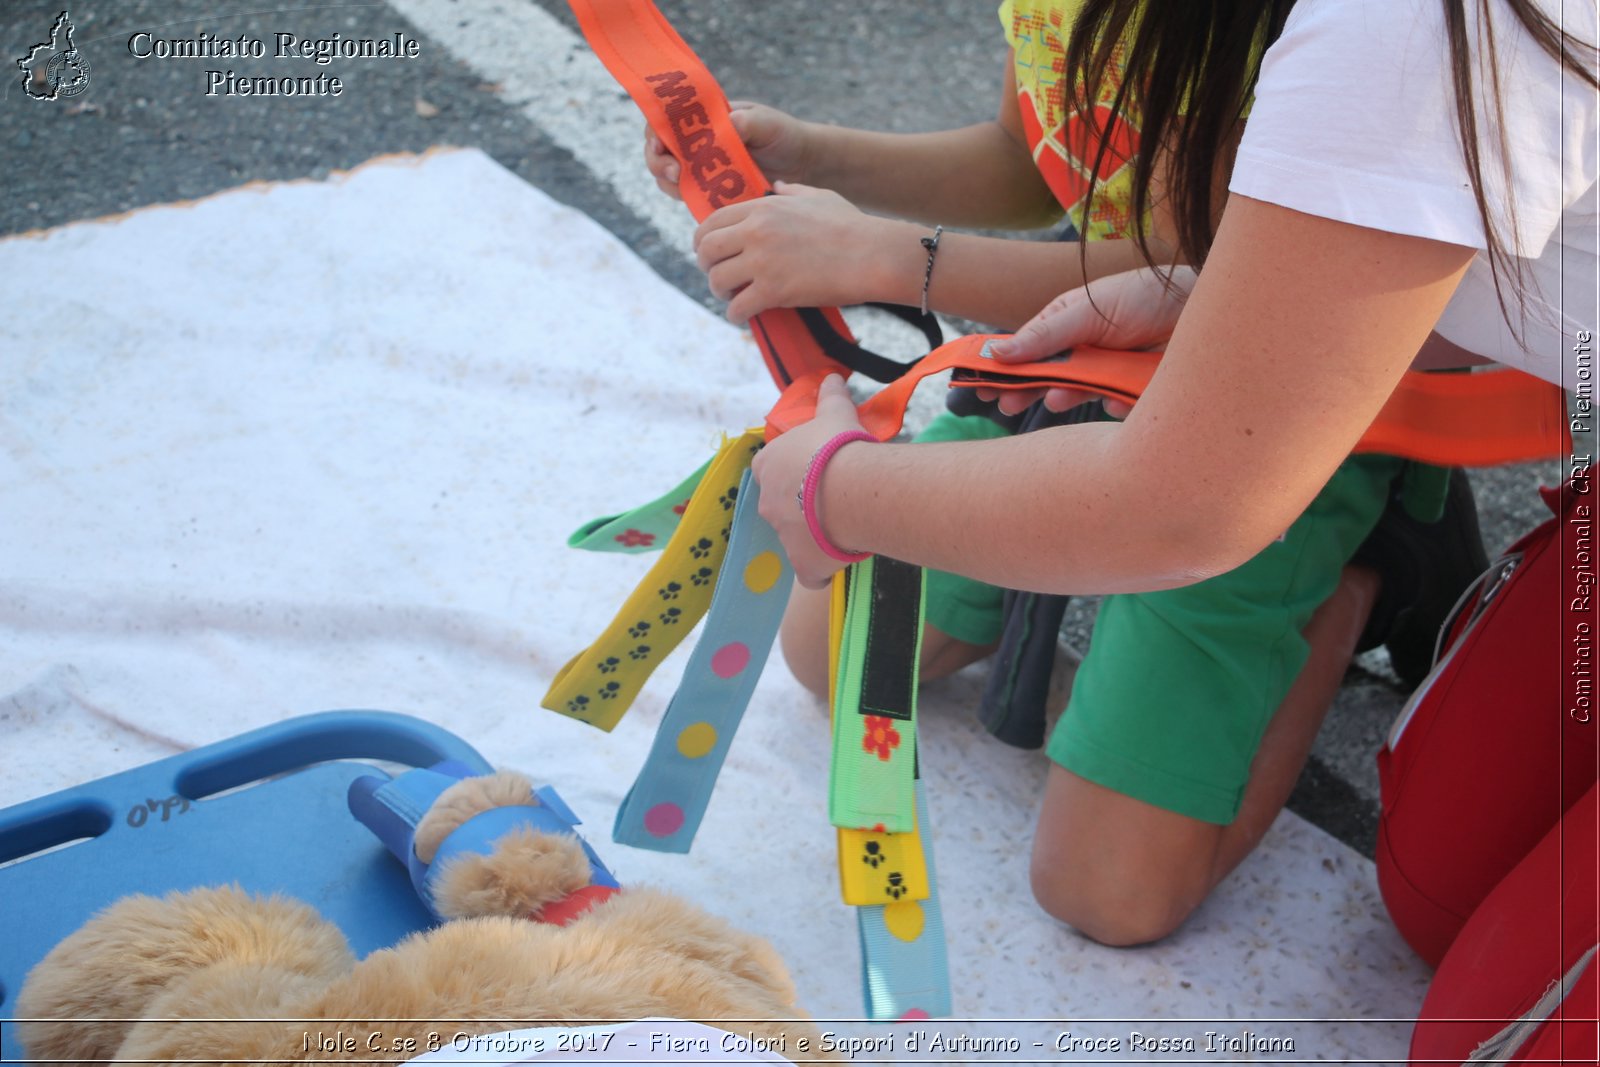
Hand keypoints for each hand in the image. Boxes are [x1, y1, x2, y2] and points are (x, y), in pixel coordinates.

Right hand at [644, 101, 811, 199]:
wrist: (804, 168)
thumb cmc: (785, 136)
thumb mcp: (769, 124)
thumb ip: (748, 121)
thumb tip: (727, 123)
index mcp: (705, 118)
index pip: (667, 119)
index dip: (655, 130)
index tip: (659, 144)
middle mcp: (697, 142)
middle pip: (660, 151)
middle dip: (658, 162)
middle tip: (674, 172)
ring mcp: (702, 168)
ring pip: (669, 177)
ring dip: (669, 183)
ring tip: (682, 186)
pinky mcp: (710, 191)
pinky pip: (690, 197)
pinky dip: (689, 200)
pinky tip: (700, 202)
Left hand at [694, 183, 894, 323]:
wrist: (872, 255)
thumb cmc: (852, 226)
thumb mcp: (820, 196)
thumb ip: (792, 191)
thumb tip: (777, 186)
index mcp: (763, 208)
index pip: (713, 221)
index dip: (704, 239)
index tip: (710, 251)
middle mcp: (756, 232)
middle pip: (707, 249)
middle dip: (706, 265)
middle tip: (719, 277)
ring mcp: (762, 262)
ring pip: (717, 280)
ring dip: (720, 292)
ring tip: (732, 297)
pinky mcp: (773, 291)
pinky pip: (737, 307)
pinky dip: (735, 315)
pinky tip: (743, 316)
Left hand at [752, 375, 869, 589]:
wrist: (850, 490)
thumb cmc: (837, 447)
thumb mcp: (834, 414)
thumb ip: (829, 396)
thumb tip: (831, 375)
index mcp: (768, 466)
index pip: (770, 470)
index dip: (793, 471)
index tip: (815, 470)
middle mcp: (767, 503)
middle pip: (782, 506)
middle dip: (803, 505)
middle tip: (835, 498)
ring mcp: (782, 536)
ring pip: (795, 538)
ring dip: (814, 535)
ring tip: (845, 526)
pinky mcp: (801, 564)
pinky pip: (809, 572)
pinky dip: (820, 570)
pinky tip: (839, 561)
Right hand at [980, 265, 1197, 416]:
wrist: (1201, 307)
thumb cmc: (1143, 295)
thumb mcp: (1088, 310)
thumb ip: (1046, 335)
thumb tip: (998, 352)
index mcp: (1063, 326)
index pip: (1023, 350)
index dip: (1001, 369)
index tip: (979, 385)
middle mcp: (1081, 350)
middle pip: (1043, 378)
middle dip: (1025, 391)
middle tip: (1006, 403)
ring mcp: (1105, 371)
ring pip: (1076, 394)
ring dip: (1066, 397)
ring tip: (1059, 398)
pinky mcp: (1129, 390)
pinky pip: (1113, 405)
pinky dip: (1114, 402)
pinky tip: (1119, 396)